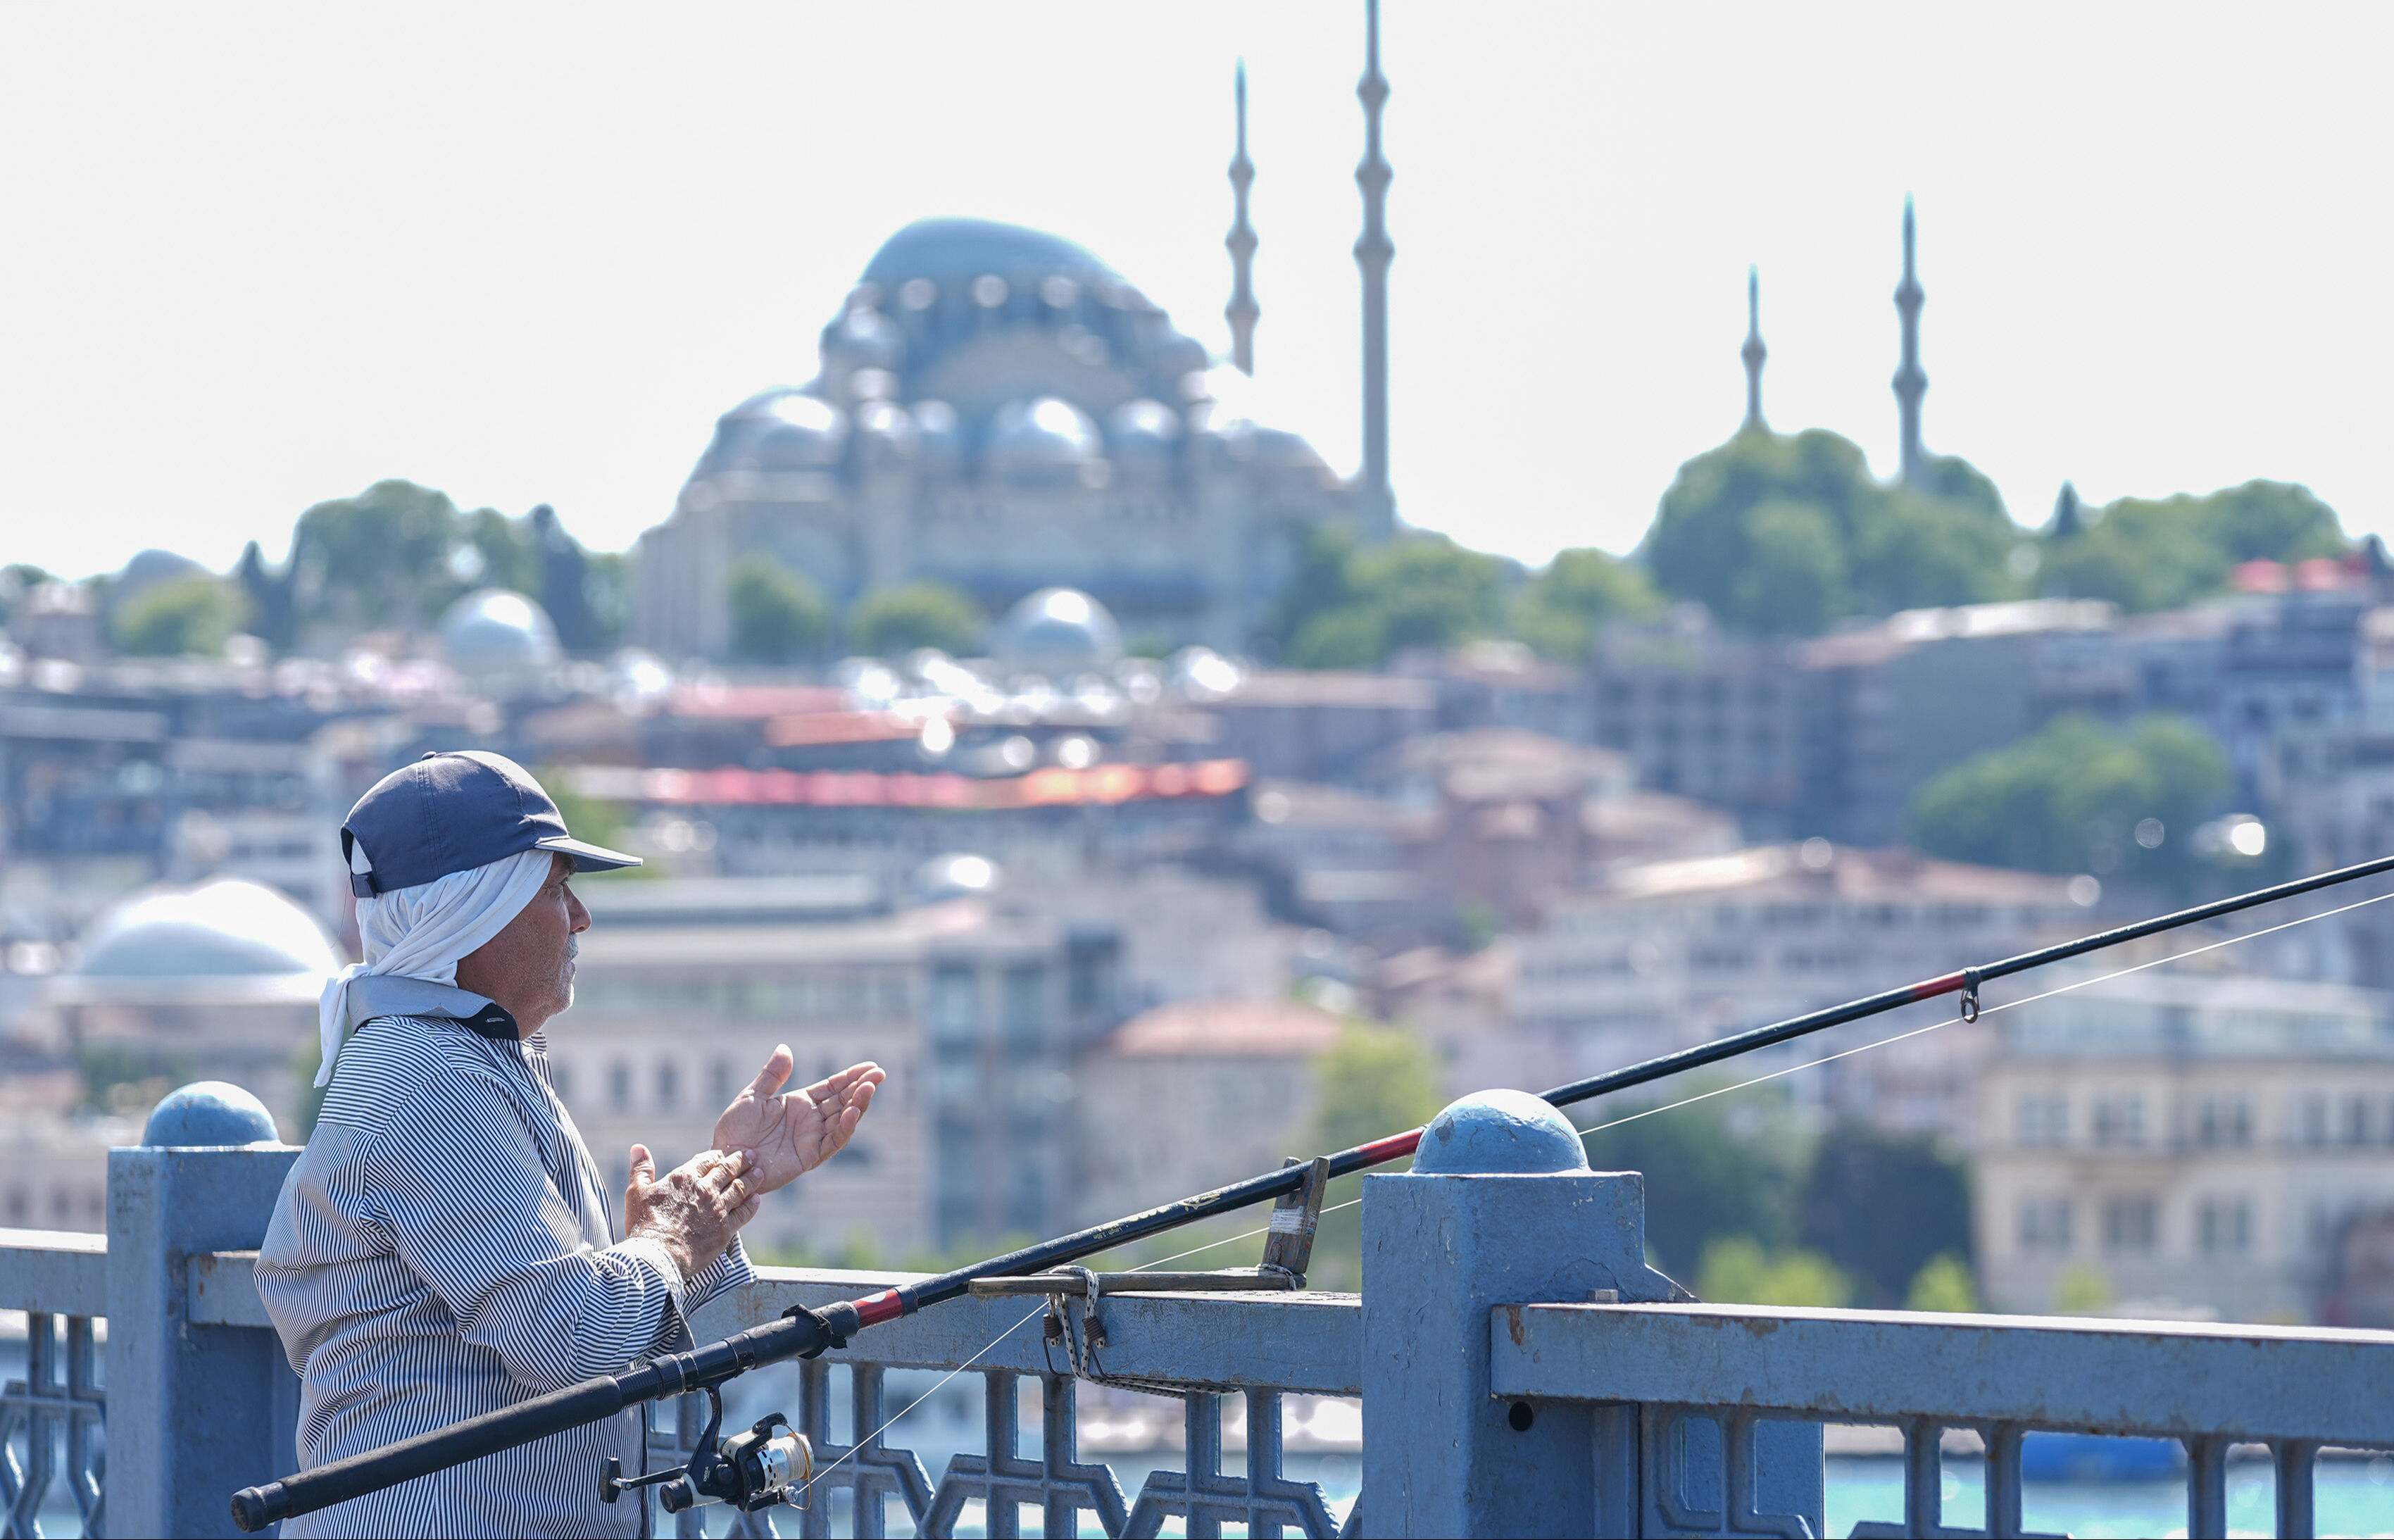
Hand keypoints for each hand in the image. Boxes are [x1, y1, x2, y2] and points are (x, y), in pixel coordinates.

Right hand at [624, 1144, 758, 1279]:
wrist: (657, 1256)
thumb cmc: (644, 1225)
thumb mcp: (636, 1192)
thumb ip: (641, 1169)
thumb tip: (638, 1147)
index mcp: (684, 1178)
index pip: (706, 1160)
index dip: (717, 1156)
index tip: (724, 1154)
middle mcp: (704, 1189)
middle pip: (728, 1170)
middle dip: (741, 1161)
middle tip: (752, 1156)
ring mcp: (717, 1209)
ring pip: (739, 1188)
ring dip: (751, 1179)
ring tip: (760, 1173)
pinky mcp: (725, 1229)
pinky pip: (744, 1213)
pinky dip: (752, 1205)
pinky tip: (757, 1200)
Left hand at [713, 1047, 883, 1193]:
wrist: (725, 1159)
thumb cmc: (734, 1130)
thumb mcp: (752, 1097)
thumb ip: (771, 1075)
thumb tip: (785, 1048)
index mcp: (799, 1103)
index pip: (832, 1087)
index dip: (851, 1077)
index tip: (870, 1066)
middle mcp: (810, 1120)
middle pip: (843, 1101)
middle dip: (862, 1088)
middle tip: (879, 1074)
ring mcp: (811, 1139)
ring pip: (843, 1120)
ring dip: (858, 1105)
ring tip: (869, 1089)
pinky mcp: (809, 1157)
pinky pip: (832, 1142)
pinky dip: (845, 1128)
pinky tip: (853, 1113)